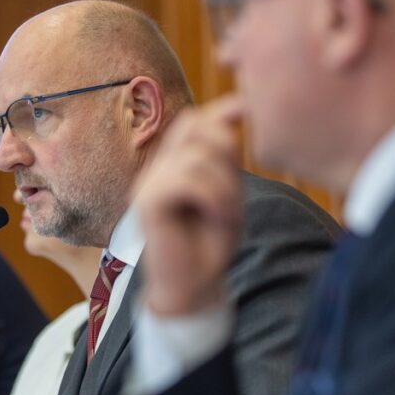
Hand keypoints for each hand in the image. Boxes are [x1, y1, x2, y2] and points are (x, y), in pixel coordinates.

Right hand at [135, 95, 244, 315]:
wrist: (192, 288)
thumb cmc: (209, 243)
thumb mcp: (226, 192)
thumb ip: (226, 156)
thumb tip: (238, 107)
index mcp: (171, 164)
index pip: (193, 121)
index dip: (221, 111)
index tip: (248, 109)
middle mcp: (155, 169)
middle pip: (195, 129)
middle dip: (226, 152)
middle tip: (233, 192)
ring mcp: (148, 184)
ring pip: (196, 157)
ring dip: (224, 185)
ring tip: (226, 213)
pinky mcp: (147, 202)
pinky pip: (187, 180)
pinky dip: (214, 197)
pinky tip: (218, 217)